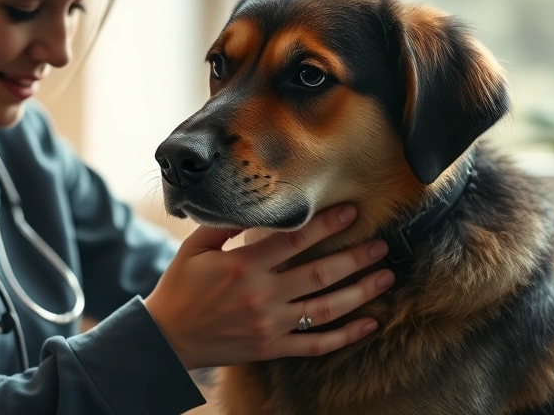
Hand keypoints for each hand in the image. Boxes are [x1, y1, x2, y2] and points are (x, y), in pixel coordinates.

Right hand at [143, 204, 392, 369]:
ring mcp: (269, 325)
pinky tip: (370, 323)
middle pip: (319, 274)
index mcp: (242, 266)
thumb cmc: (180, 287)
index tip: (351, 211)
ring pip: (325, 309)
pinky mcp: (271, 348)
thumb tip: (254, 205)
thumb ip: (225, 225)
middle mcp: (261, 295)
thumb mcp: (194, 247)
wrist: (168, 338)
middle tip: (381, 245)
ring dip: (360, 293)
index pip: (293, 240)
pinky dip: (346, 336)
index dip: (325, 224)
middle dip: (355, 257)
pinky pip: (315, 345)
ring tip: (385, 277)